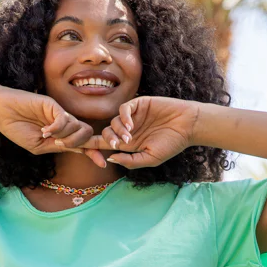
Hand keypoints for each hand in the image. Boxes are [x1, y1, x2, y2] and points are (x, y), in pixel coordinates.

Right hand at [0, 89, 105, 167]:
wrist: (2, 113)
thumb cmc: (18, 130)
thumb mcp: (39, 146)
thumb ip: (57, 147)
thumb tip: (77, 149)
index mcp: (62, 136)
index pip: (84, 144)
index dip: (95, 152)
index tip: (102, 164)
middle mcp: (65, 125)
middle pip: (87, 134)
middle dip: (80, 143)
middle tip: (61, 144)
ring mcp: (59, 114)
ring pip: (77, 127)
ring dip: (65, 136)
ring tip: (47, 136)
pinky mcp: (53, 105)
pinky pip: (65, 119)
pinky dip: (57, 128)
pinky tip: (44, 131)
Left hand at [82, 96, 200, 168]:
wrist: (188, 126)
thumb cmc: (172, 144)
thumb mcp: (151, 159)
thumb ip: (130, 161)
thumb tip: (110, 158)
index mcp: (130, 145)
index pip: (105, 145)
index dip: (91, 146)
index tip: (78, 147)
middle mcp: (129, 130)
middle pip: (106, 134)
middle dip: (107, 140)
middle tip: (119, 145)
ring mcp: (133, 117)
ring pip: (113, 122)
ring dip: (118, 131)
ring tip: (130, 137)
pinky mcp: (139, 104)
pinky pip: (123, 109)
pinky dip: (123, 117)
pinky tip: (131, 125)